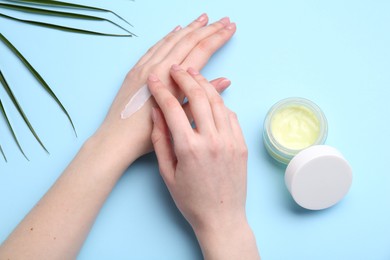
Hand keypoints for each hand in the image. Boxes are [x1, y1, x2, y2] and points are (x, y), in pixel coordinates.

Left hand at [92, 14, 235, 167]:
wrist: (117, 138)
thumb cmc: (148, 134)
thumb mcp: (180, 118)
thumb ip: (201, 96)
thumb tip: (225, 80)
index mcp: (173, 79)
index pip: (202, 50)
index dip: (218, 38)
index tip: (230, 28)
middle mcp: (159, 67)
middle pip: (189, 40)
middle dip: (208, 28)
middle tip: (223, 20)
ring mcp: (145, 66)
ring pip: (172, 40)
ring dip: (189, 28)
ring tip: (203, 19)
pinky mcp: (135, 70)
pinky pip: (155, 47)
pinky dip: (168, 37)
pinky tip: (175, 31)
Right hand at [149, 65, 259, 258]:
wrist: (222, 218)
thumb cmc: (191, 200)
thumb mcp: (167, 172)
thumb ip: (160, 140)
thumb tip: (155, 113)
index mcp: (189, 148)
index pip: (173, 108)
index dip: (161, 90)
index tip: (155, 79)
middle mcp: (212, 140)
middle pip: (199, 96)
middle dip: (185, 77)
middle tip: (175, 68)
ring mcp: (230, 141)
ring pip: (218, 101)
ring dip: (204, 84)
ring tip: (193, 74)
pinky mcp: (241, 144)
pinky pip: (230, 115)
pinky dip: (219, 103)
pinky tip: (210, 98)